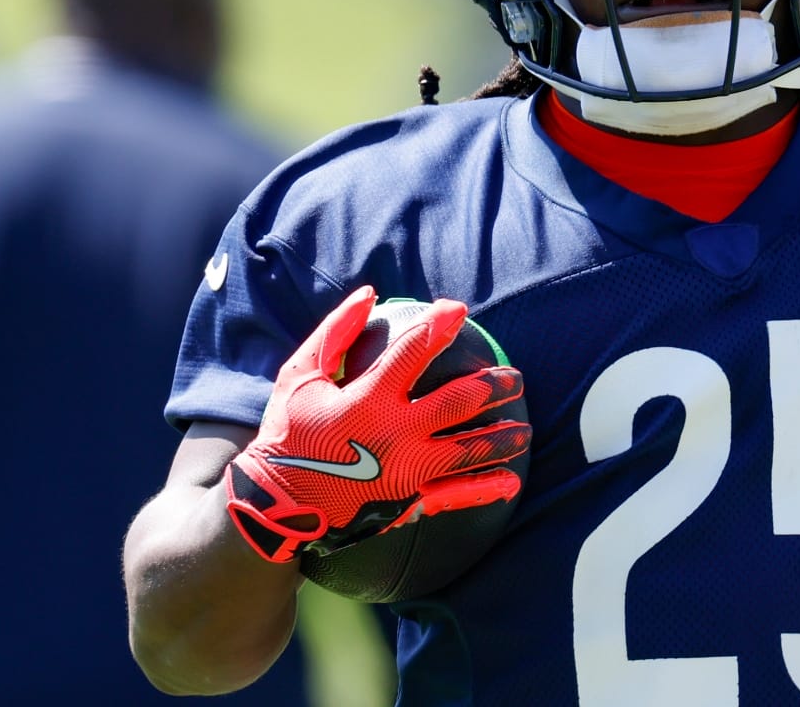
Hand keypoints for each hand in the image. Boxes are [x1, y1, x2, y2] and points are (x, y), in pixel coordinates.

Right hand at [223, 286, 530, 562]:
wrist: (275, 504)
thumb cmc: (287, 434)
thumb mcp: (299, 376)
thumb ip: (334, 333)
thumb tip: (368, 294)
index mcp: (367, 400)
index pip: (414, 352)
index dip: (440, 326)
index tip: (458, 310)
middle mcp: (394, 435)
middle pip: (458, 404)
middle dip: (493, 387)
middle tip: (515, 377)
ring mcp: (405, 472)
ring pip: (467, 451)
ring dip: (501, 437)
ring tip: (523, 427)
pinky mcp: (406, 501)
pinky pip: (454, 496)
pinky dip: (485, 489)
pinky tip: (510, 481)